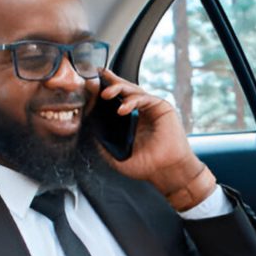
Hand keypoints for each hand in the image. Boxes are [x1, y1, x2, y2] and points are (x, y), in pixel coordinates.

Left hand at [96, 69, 214, 204]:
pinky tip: (122, 109)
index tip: (90, 86)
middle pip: (123, 91)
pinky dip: (132, 101)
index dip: (103, 92)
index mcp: (131, 120)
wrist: (167, 172)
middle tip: (94, 83)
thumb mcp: (117, 154)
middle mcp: (141, 111)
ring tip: (105, 94)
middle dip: (108, 84)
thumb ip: (103, 141)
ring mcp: (152, 108)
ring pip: (133, 90)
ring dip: (118, 88)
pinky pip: (144, 98)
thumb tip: (88, 126)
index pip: (115, 101)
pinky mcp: (162, 107)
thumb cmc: (147, 166)